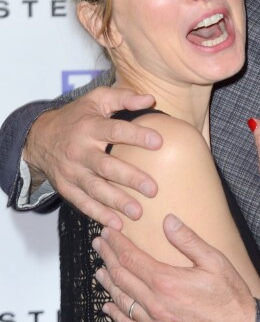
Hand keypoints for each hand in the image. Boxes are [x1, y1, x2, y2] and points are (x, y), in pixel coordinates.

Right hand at [23, 87, 161, 228]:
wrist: (39, 137)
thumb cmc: (78, 116)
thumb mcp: (97, 99)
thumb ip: (124, 97)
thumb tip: (151, 99)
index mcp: (90, 126)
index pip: (115, 131)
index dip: (136, 136)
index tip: (159, 142)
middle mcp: (79, 150)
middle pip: (105, 166)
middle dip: (129, 178)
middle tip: (153, 189)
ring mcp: (72, 171)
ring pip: (95, 189)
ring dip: (116, 202)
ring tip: (138, 212)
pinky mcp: (67, 187)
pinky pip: (83, 203)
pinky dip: (99, 215)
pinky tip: (117, 224)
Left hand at [92, 215, 255, 321]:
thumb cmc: (231, 298)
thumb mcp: (215, 261)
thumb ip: (189, 240)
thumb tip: (169, 220)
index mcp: (167, 282)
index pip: (132, 259)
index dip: (118, 244)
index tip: (109, 233)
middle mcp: (156, 305)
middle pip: (122, 277)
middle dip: (108, 258)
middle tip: (99, 244)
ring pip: (122, 301)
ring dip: (108, 283)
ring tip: (100, 269)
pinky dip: (116, 313)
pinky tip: (109, 305)